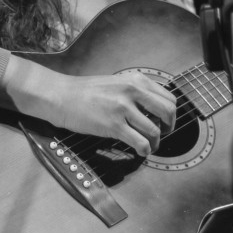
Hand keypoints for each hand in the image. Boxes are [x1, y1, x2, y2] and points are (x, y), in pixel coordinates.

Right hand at [0, 56, 176, 156]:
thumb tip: (154, 110)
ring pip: (155, 131)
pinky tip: (140, 152)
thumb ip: (135, 92)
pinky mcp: (114, 125)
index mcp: (135, 80)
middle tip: (161, 134)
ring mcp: (123, 108)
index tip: (164, 122)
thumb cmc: (85, 92)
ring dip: (155, 143)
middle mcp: (132, 91)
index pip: (169, 98)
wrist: (61, 96)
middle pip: (168, 113)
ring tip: (148, 146)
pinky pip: (140, 142)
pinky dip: (144, 151)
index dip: (171, 114)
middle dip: (169, 128)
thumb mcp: (116, 83)